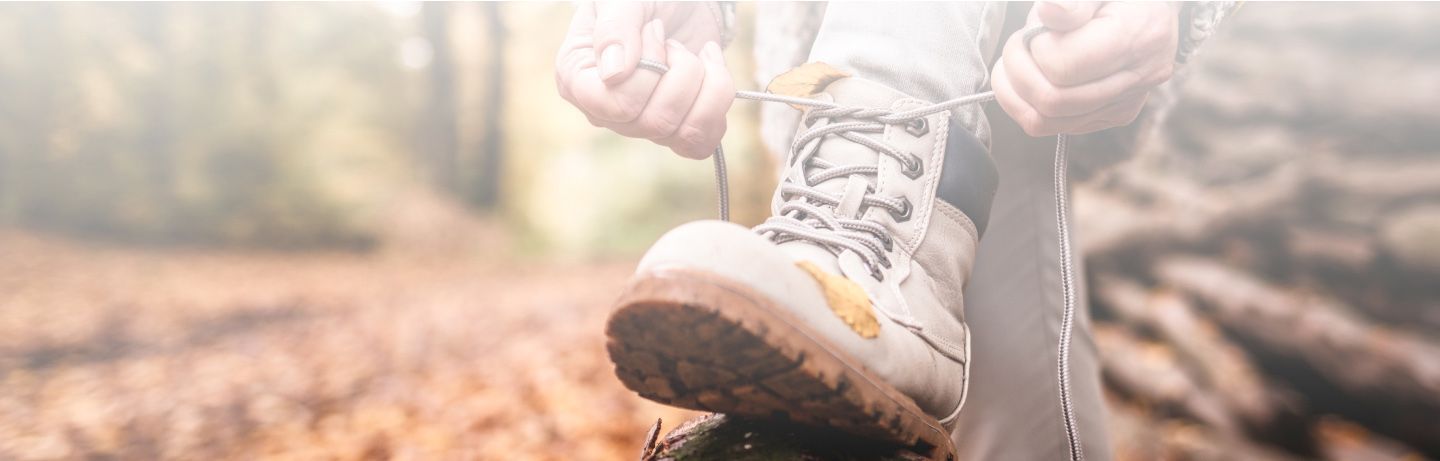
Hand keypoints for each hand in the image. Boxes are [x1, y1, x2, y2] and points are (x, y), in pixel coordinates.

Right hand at [555, 2, 734, 158]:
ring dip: (703, 84)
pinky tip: (711, 70)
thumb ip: (616, 27)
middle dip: (680, 72)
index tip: (654, 30)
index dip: (647, 73)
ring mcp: (641, 124)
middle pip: (654, 122)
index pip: (615, 106)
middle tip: (673, 41)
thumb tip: (614, 75)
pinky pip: (701, 142)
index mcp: (578, 78)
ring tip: (692, 54)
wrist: (682, 0)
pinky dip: (717, 102)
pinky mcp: (675, 128)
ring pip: (682, 134)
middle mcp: (605, 111)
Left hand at [993, 1, 1180, 135]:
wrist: (1156, 12)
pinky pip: (1052, 126)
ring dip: (1014, 91)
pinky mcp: (1110, 118)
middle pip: (1052, 101)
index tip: (1036, 27)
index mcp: (1137, 38)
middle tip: (1019, 43)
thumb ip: (1073, 0)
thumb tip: (1045, 13)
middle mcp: (1135, 80)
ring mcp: (1122, 105)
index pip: (1062, 67)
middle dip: (1017, 72)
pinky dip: (1025, 104)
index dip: (1035, 47)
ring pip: (1044, 122)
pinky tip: (1029, 75)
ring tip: (1018, 60)